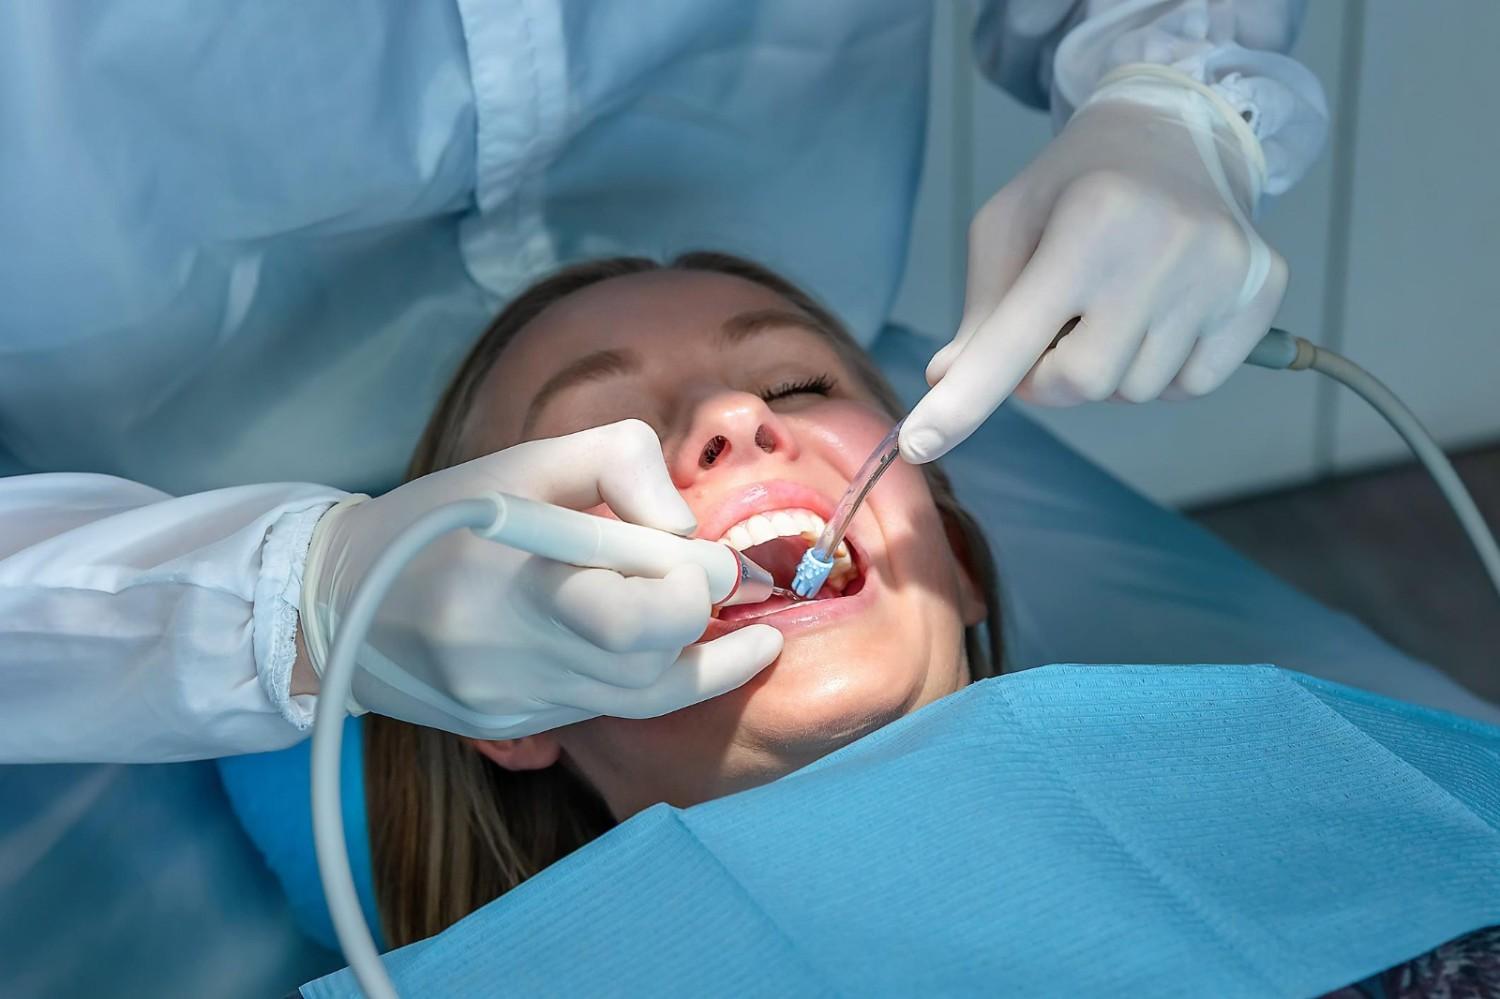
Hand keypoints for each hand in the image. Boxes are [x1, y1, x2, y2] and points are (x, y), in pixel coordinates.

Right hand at [299, 419, 782, 738]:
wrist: (335, 600)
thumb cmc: (441, 516)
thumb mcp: (525, 461)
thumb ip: (619, 464)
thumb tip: (687, 527)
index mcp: (510, 582)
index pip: (634, 614)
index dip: (689, 587)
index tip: (707, 561)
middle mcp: (508, 656)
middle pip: (646, 666)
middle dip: (700, 625)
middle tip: (729, 590)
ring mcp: (509, 703)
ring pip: (637, 699)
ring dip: (699, 662)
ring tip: (755, 638)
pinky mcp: (508, 728)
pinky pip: (601, 710)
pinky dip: (647, 678)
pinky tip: (669, 649)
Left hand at [901, 68, 1287, 463]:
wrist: (1177, 129)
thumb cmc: (1075, 185)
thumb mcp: (1008, 227)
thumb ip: (982, 313)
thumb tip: (947, 380)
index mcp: (1087, 224)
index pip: (1013, 341)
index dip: (964, 402)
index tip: (916, 445)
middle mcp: (1162, 247)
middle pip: (1080, 384)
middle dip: (1049, 377)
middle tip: (1053, 331)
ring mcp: (1220, 271)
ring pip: (1136, 391)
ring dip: (1110, 368)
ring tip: (1114, 305)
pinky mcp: (1260, 291)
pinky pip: (1192, 385)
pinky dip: (1163, 368)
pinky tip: (1160, 312)